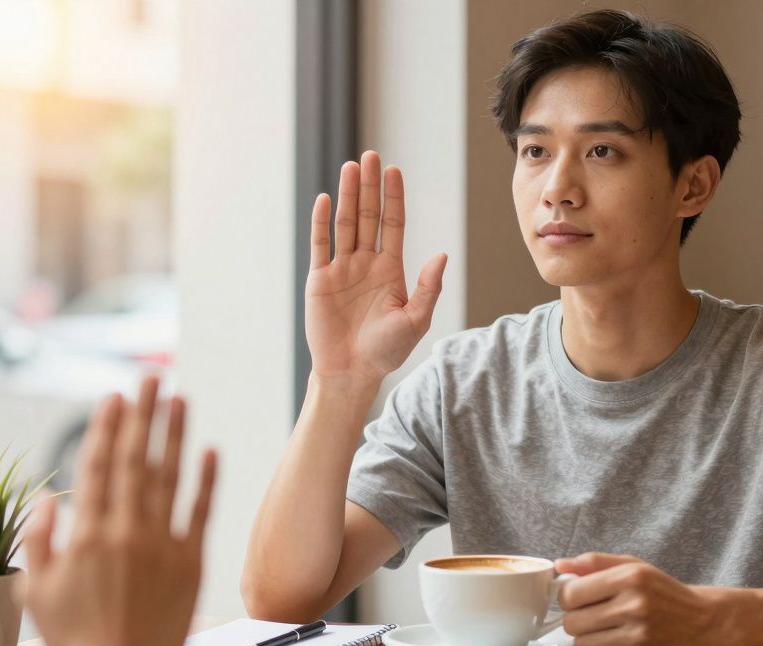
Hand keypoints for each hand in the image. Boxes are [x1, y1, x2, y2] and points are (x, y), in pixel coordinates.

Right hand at [22, 376, 216, 645]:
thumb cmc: (76, 642)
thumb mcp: (34, 594)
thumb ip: (37, 541)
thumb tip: (46, 498)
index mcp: (87, 535)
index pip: (98, 466)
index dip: (107, 426)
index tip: (115, 395)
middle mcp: (125, 531)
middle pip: (135, 459)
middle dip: (143, 414)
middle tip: (152, 376)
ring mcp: (161, 544)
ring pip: (169, 477)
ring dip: (174, 434)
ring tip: (181, 399)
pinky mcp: (191, 561)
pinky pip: (201, 512)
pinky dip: (206, 480)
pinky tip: (210, 450)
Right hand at [305, 150, 447, 386]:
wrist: (351, 372)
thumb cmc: (386, 351)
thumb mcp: (415, 320)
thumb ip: (429, 288)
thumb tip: (442, 255)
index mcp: (390, 270)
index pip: (393, 224)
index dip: (394, 198)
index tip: (395, 171)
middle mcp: (366, 263)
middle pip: (369, 216)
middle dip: (371, 186)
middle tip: (372, 156)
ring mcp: (342, 269)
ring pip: (346, 224)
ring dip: (348, 195)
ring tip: (351, 167)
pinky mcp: (319, 279)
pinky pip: (320, 245)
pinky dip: (322, 222)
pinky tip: (326, 199)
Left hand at [556, 553, 719, 645]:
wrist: (705, 621)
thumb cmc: (664, 592)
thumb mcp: (634, 566)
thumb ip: (594, 563)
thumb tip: (559, 565)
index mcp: (629, 578)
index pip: (570, 594)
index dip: (569, 597)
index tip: (578, 598)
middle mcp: (634, 606)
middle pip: (572, 622)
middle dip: (577, 619)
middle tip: (594, 615)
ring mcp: (638, 636)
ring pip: (582, 644)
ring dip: (590, 638)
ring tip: (609, 629)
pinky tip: (622, 642)